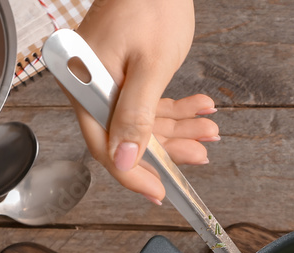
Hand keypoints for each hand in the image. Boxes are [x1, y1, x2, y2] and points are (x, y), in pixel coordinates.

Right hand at [72, 0, 218, 203]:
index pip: (104, 145)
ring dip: (179, 127)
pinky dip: (176, 108)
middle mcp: (89, 84)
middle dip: (168, 147)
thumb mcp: (150, 67)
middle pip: (126, 136)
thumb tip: (125, 159)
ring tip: (209, 128)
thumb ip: (137, 117)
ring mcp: (106, 78)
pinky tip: (200, 109)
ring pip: (143, 121)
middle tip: (200, 153)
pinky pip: (148, 101)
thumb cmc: (151, 3)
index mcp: (84, 84)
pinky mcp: (123, 72)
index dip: (134, 172)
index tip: (159, 192)